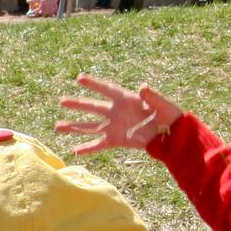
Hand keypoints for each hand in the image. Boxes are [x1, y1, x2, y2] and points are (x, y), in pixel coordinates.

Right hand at [56, 74, 182, 154]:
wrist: (173, 135)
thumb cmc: (170, 115)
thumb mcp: (162, 104)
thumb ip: (152, 96)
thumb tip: (143, 87)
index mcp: (126, 99)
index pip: (106, 89)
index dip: (93, 83)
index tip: (79, 78)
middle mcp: (116, 112)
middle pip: (92, 107)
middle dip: (77, 104)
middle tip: (61, 101)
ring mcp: (114, 126)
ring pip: (90, 126)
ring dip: (74, 127)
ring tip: (57, 127)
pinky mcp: (116, 140)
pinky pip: (99, 144)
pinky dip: (88, 148)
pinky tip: (75, 151)